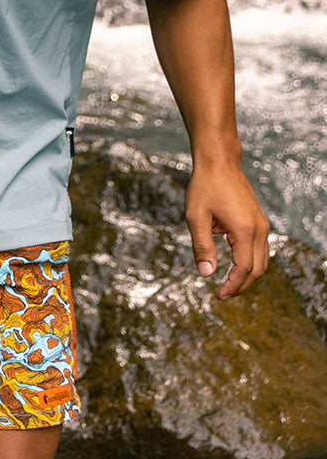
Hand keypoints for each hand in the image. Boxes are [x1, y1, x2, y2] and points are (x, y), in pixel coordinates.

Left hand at [185, 160, 269, 298]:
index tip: (219, 295)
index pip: (245, 268)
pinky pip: (259, 248)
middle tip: (223, 294)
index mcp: (245, 230)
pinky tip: (233, 265)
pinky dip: (249, 262)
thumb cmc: (204, 187)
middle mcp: (259, 229)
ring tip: (227, 284)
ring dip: (247, 275)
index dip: (233, 285)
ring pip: (262, 260)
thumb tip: (206, 274)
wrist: (219, 163)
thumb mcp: (196, 217)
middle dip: (242, 285)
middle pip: (258, 269)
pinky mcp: (259, 221)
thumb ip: (202, 246)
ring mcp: (262, 225)